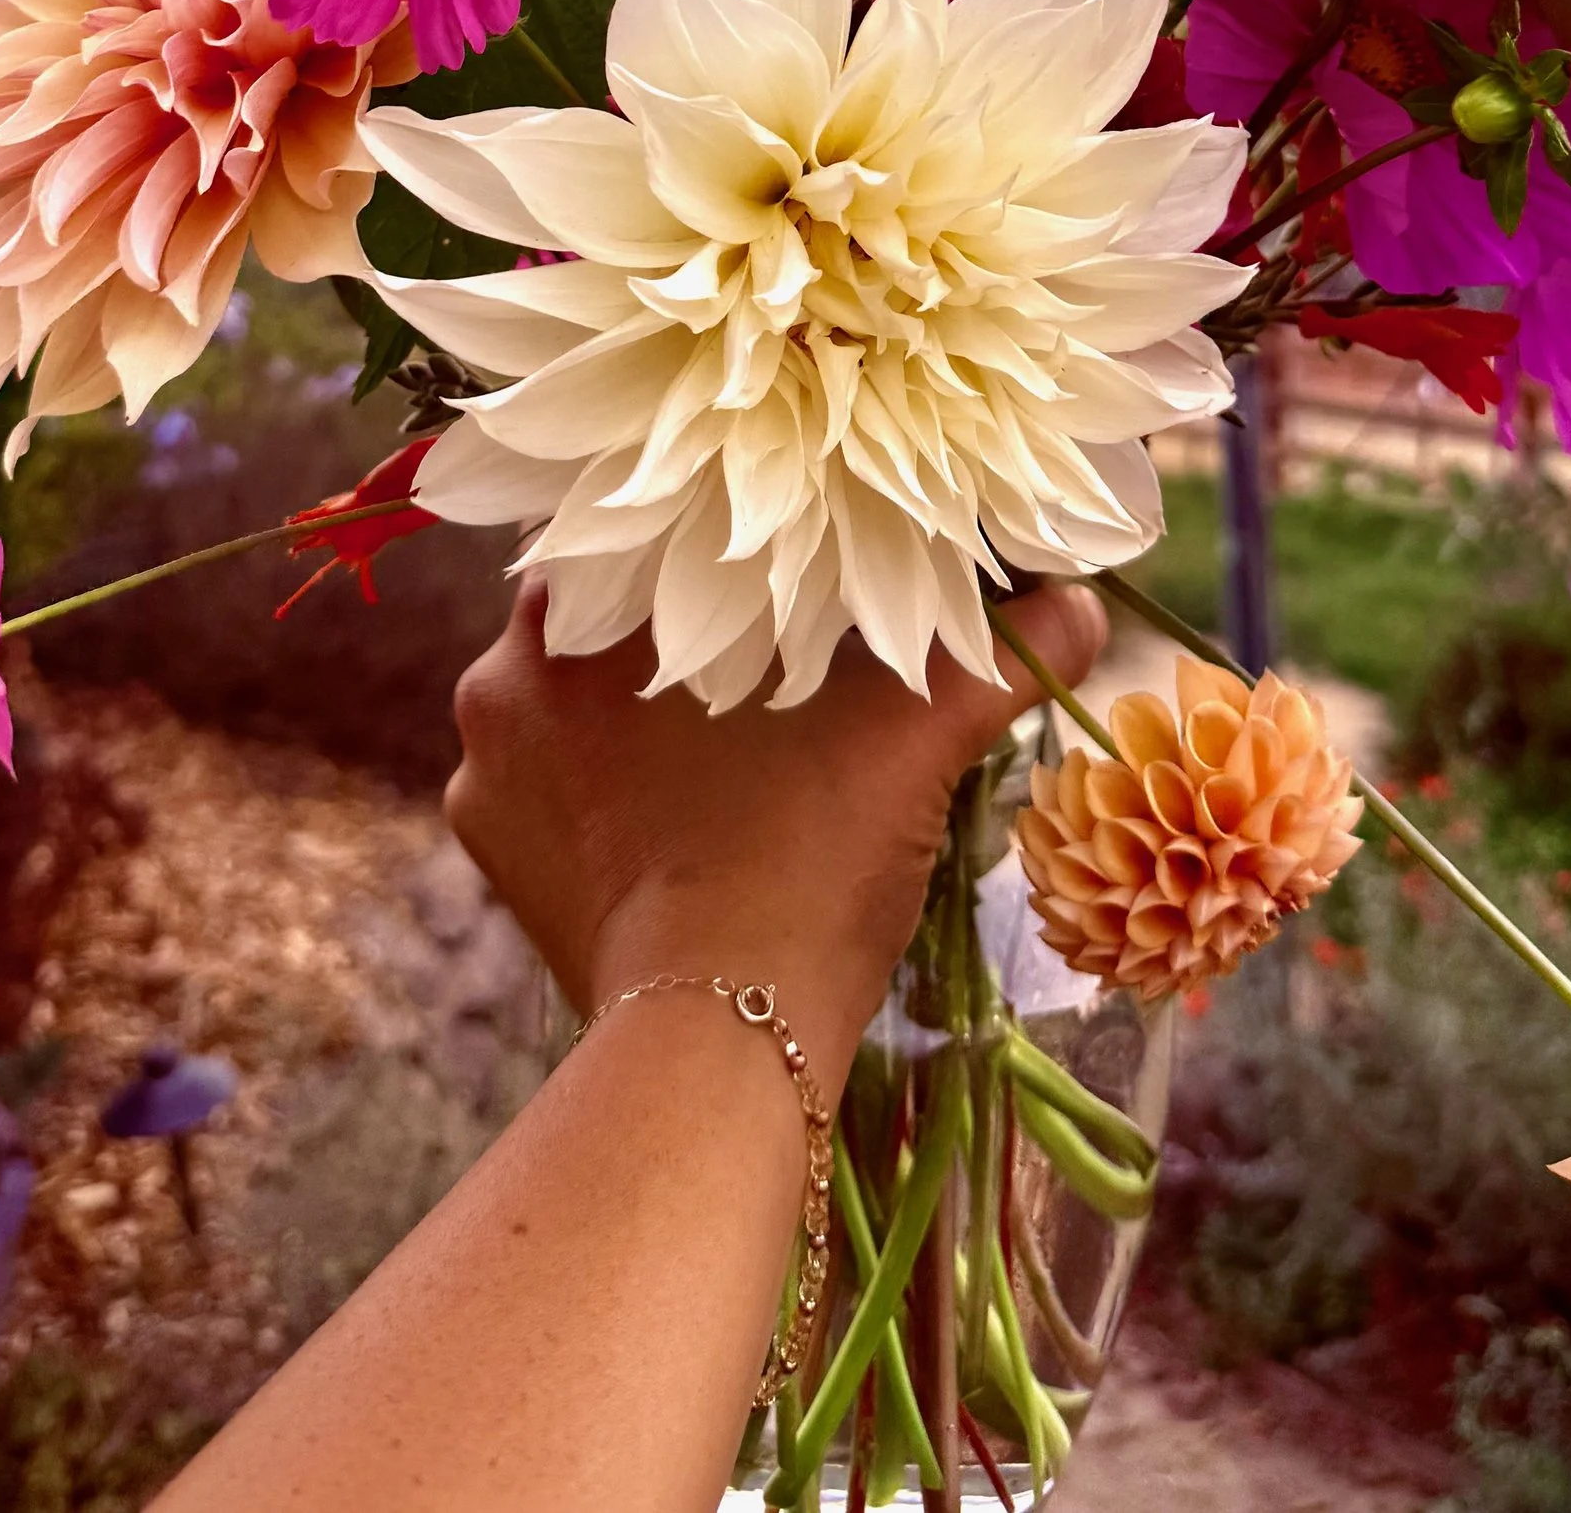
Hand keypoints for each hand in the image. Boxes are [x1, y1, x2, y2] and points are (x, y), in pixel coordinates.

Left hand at [446, 580, 1104, 1094]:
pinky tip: (689, 799)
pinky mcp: (498, 862)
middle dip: (675, 626)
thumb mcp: (915, 734)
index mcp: (574, 611)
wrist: (722, 1039)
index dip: (706, 542)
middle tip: (763, 644)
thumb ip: (995, 655)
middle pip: (603, 616)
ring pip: (575, 704)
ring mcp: (485, 779)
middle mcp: (501, 679)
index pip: (633, 531)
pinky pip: (556, 788)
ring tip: (730, 729)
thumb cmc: (804, 852)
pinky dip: (613, 788)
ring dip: (638, 708)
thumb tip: (1085, 606)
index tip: (767, 566)